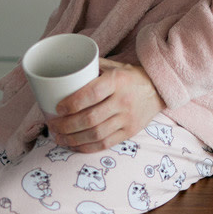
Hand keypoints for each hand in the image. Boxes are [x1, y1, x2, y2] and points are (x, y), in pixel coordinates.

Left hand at [47, 59, 166, 152]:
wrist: (160, 89)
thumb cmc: (131, 76)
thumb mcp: (115, 66)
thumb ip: (92, 68)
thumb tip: (65, 72)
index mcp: (117, 81)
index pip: (92, 94)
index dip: (72, 103)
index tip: (57, 108)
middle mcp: (123, 100)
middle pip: (90, 118)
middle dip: (66, 125)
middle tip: (52, 125)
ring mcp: (127, 119)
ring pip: (96, 134)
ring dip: (73, 139)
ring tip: (58, 137)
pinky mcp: (130, 132)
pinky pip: (105, 143)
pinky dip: (87, 147)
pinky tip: (74, 145)